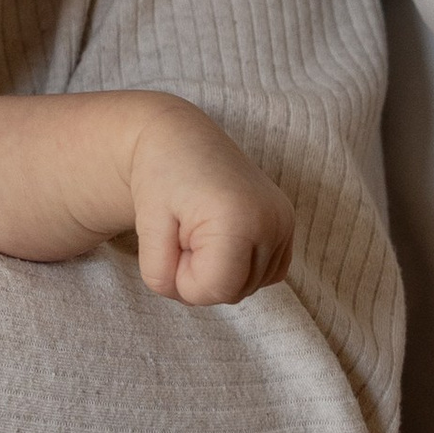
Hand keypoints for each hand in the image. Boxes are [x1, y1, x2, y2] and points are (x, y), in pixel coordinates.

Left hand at [126, 102, 295, 304]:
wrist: (179, 138)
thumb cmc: (159, 176)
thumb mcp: (147, 228)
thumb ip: (161, 276)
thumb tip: (191, 294)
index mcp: (240, 219)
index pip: (215, 290)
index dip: (183, 277)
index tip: (173, 239)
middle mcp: (272, 221)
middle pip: (233, 292)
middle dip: (200, 274)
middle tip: (184, 233)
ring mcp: (285, 222)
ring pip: (249, 287)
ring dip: (219, 270)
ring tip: (201, 230)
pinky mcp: (287, 224)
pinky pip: (265, 274)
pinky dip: (239, 266)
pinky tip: (221, 237)